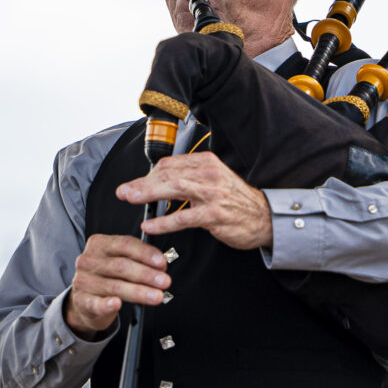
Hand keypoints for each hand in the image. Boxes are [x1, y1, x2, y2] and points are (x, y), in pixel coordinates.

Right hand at [65, 233, 170, 337]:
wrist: (87, 300)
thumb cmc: (109, 277)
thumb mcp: (121, 262)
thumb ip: (138, 260)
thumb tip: (161, 264)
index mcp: (99, 244)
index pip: (125, 244)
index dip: (146, 253)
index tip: (162, 262)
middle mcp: (88, 260)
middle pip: (121, 265)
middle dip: (146, 274)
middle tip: (164, 281)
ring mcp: (83, 281)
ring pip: (115, 286)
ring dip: (139, 292)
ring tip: (156, 296)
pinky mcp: (81, 301)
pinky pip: (96, 303)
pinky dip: (108, 304)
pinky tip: (118, 304)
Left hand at [116, 152, 272, 250]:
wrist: (264, 218)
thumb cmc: (235, 201)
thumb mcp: (213, 180)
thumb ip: (189, 178)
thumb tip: (158, 181)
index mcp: (205, 162)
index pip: (168, 164)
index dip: (147, 175)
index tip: (134, 185)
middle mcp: (208, 174)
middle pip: (167, 174)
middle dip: (140, 183)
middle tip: (123, 192)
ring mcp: (212, 194)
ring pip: (173, 189)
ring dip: (147, 194)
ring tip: (130, 199)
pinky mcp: (214, 214)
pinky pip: (183, 217)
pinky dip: (164, 221)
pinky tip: (150, 226)